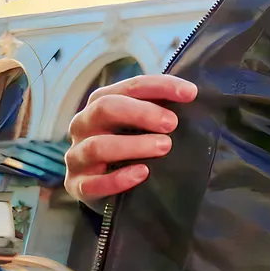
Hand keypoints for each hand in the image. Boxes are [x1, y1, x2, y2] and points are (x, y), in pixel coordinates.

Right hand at [64, 75, 196, 211]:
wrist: (104, 182)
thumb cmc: (131, 141)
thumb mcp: (143, 121)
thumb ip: (161, 107)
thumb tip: (193, 95)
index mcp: (102, 101)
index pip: (133, 86)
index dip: (162, 86)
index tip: (191, 93)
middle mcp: (84, 123)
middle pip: (106, 108)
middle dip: (142, 113)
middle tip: (172, 123)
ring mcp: (76, 155)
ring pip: (97, 146)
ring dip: (133, 145)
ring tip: (164, 146)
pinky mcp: (77, 184)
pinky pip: (92, 183)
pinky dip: (118, 179)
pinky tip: (142, 173)